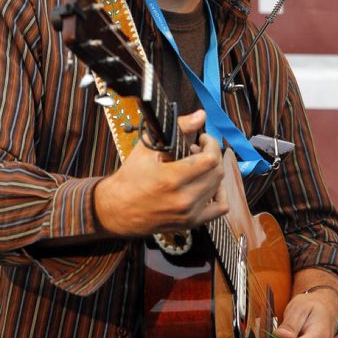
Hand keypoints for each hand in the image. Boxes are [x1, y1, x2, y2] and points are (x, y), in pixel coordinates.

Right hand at [93, 109, 227, 237]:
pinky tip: (208, 185)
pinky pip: (220, 208)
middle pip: (217, 172)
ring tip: (198, 165)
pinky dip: (219, 194)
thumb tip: (200, 115)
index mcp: (172, 179)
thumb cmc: (130, 177)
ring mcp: (188, 213)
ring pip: (218, 187)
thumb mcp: (148, 148)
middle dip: (212, 155)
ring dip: (213, 171)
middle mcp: (183, 199)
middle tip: (198, 150)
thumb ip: (178, 129)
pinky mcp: (190, 222)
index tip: (202, 139)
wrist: (117, 209)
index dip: (211, 144)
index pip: (210, 159)